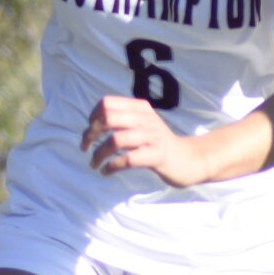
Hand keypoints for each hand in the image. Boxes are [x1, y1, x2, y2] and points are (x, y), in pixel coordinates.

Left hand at [81, 94, 212, 186]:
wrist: (187, 159)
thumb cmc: (157, 143)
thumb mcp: (141, 125)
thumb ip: (122, 120)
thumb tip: (91, 126)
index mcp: (140, 108)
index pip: (107, 103)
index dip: (93, 116)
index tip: (90, 131)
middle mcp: (146, 118)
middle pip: (109, 119)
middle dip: (91, 134)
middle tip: (86, 147)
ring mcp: (153, 137)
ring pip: (116, 140)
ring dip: (99, 154)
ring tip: (94, 164)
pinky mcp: (157, 155)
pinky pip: (128, 159)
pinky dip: (112, 166)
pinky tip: (106, 172)